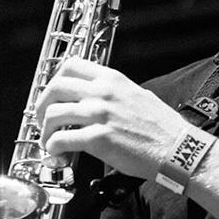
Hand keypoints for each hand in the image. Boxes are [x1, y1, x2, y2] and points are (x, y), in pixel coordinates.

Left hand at [35, 58, 187, 180]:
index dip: (54, 81)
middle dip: (42, 105)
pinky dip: (53, 147)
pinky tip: (57, 153)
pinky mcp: (99, 139)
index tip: (52, 96)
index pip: (70, 66)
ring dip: (45, 130)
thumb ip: (113, 93)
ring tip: (49, 141)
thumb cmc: (162, 127)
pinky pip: (62, 139)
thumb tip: (94, 98)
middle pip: (55, 88)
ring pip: (53, 114)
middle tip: (43, 120)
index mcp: (112, 79)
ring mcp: (100, 114)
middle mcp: (103, 93)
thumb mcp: (137, 95)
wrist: (177, 149)